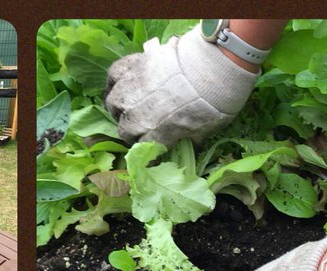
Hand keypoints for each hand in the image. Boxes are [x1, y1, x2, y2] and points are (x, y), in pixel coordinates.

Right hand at [105, 26, 259, 146]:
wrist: (211, 67)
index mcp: (155, 136)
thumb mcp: (204, 131)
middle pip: (125, 129)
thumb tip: (190, 146)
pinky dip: (114, 81)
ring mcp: (132, 90)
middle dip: (132, 130)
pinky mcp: (133, 66)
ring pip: (114, 104)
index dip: (147, 147)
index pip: (141, 148)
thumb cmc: (212, 102)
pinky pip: (114, 75)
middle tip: (141, 125)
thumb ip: (191, 140)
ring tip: (126, 107)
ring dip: (118, 108)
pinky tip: (117, 85)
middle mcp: (138, 116)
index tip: (153, 146)